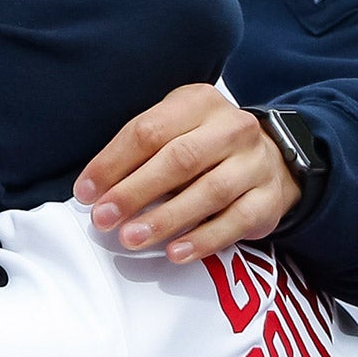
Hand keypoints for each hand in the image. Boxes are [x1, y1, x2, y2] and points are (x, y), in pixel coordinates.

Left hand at [74, 83, 300, 261]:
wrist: (272, 158)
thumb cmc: (203, 145)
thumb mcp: (173, 129)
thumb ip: (138, 151)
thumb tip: (95, 190)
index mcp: (198, 103)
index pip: (148, 131)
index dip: (112, 163)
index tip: (85, 192)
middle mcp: (232, 128)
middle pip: (179, 160)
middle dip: (135, 192)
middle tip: (103, 218)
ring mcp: (256, 162)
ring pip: (209, 192)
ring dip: (165, 219)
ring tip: (131, 238)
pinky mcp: (271, 198)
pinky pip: (237, 221)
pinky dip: (203, 239)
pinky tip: (175, 253)